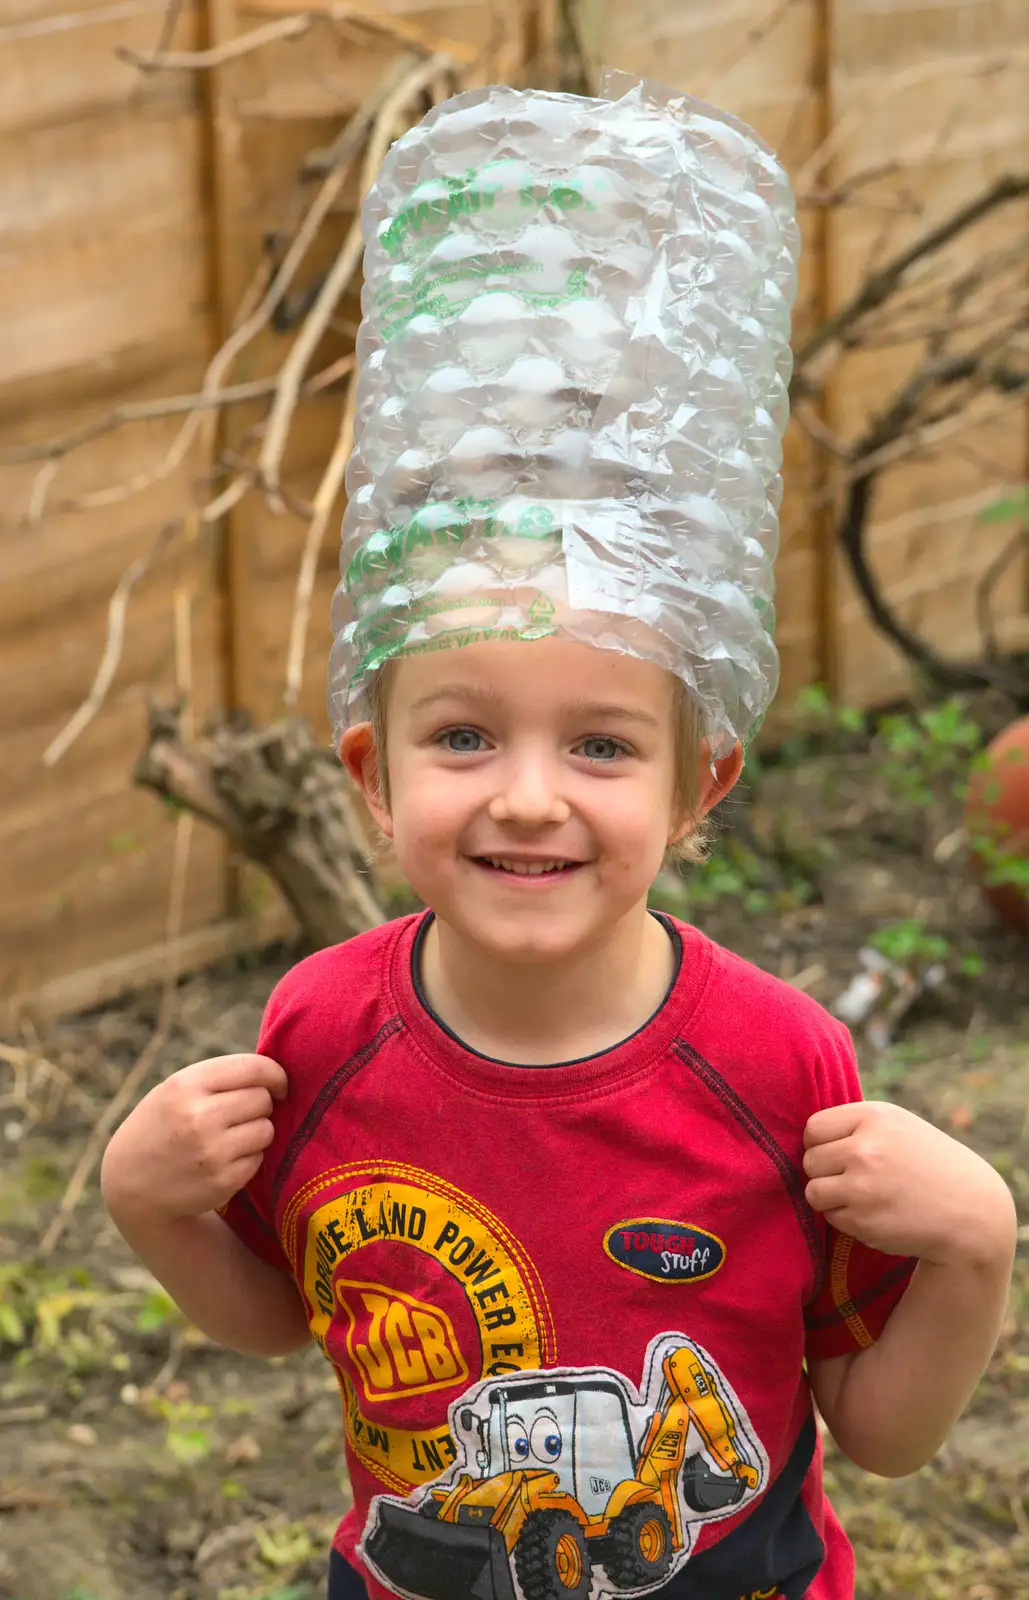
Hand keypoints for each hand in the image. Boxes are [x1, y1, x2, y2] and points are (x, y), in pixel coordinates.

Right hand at [101, 1055, 287, 1224]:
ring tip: (227, 1137)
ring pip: (266, 1130)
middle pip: (263, 1099)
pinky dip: (248, 1158)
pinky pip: (259, 1159)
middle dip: (259, 1105)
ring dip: (255, 1132)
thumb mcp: (176, 1089)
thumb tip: (278, 1074)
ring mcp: (212, 1152)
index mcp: (186, 1085)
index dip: (275, 1074)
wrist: (131, 1183)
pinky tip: (222, 1160)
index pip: (254, 1068)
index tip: (278, 1084)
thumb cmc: (163, 1125)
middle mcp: (199, 1117)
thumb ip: (220, 1077)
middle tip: (238, 1115)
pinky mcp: (223, 1181)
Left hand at [803, 1101, 1014, 1266]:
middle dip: (826, 1171)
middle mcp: (865, 1149)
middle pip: (810, 1160)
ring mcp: (863, 1187)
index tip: (839, 1152)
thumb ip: (855, 1125)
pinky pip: (832, 1217)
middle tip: (854, 1178)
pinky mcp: (863, 1221)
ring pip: (814, 1191)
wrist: (970, 1212)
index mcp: (873, 1118)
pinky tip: (876, 1213)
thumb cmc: (928, 1163)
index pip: (813, 1128)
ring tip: (862, 1196)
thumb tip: (803, 1134)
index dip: (821, 1143)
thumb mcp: (898, 1126)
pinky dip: (847, 1218)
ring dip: (831, 1197)